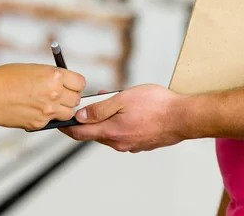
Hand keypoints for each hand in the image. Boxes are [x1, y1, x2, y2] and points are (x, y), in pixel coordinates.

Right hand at [0, 63, 85, 130]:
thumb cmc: (5, 79)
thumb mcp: (34, 69)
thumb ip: (52, 76)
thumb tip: (65, 82)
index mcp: (55, 76)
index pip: (80, 83)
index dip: (75, 84)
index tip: (71, 84)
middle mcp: (55, 93)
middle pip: (76, 99)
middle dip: (70, 97)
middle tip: (60, 95)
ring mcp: (48, 110)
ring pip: (68, 113)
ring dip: (62, 109)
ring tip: (48, 104)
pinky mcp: (40, 123)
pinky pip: (52, 121)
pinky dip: (47, 117)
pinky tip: (33, 110)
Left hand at [59, 84, 185, 151]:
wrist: (184, 117)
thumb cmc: (157, 105)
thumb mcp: (123, 99)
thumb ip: (99, 108)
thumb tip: (80, 116)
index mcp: (112, 132)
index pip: (80, 133)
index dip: (67, 128)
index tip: (58, 123)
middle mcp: (120, 143)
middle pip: (96, 133)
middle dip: (90, 119)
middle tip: (91, 102)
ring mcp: (132, 145)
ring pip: (111, 133)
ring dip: (107, 120)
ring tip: (114, 101)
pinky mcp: (143, 143)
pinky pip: (125, 134)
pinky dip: (121, 124)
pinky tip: (129, 111)